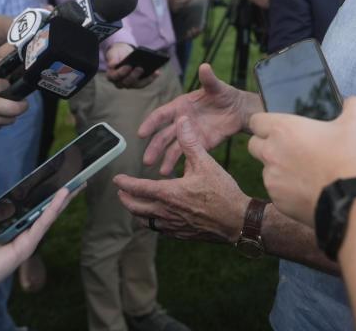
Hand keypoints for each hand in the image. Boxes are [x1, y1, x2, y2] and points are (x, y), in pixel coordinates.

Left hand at [0, 177, 73, 313]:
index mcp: (9, 223)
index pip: (28, 204)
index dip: (41, 191)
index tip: (53, 176)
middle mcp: (20, 231)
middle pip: (44, 209)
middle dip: (61, 195)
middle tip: (76, 178)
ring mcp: (25, 239)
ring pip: (48, 216)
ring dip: (63, 200)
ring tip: (77, 184)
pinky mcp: (26, 247)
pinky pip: (42, 225)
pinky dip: (52, 210)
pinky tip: (62, 197)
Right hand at [105, 42, 157, 88]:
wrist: (122, 54)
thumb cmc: (117, 54)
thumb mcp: (113, 53)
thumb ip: (112, 58)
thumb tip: (113, 64)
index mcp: (111, 76)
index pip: (116, 76)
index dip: (122, 72)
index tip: (129, 65)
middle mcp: (119, 83)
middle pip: (127, 82)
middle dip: (135, 75)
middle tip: (141, 67)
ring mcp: (129, 84)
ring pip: (138, 84)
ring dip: (147, 79)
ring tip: (154, 71)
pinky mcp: (137, 83)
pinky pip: (144, 83)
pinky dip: (151, 78)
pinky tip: (157, 72)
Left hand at [115, 116, 248, 242]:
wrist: (238, 221)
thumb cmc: (223, 192)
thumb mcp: (206, 162)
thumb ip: (190, 141)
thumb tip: (181, 120)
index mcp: (168, 193)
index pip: (138, 188)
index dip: (125, 183)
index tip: (117, 179)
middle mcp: (166, 211)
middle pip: (136, 208)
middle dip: (126, 199)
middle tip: (121, 192)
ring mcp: (173, 225)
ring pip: (146, 221)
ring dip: (137, 212)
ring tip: (136, 205)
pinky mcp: (182, 234)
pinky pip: (160, 230)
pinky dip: (153, 222)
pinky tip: (158, 218)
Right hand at [139, 63, 258, 174]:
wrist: (238, 110)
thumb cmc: (225, 94)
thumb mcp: (217, 87)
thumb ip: (209, 79)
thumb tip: (205, 66)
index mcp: (180, 106)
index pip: (161, 115)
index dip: (150, 124)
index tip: (141, 133)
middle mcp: (181, 122)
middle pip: (163, 135)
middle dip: (154, 147)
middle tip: (146, 160)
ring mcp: (189, 135)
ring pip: (173, 148)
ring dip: (166, 160)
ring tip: (162, 173)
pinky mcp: (199, 145)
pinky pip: (188, 155)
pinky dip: (181, 164)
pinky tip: (176, 174)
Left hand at [247, 97, 355, 226]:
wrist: (352, 201)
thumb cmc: (350, 159)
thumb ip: (353, 107)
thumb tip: (353, 102)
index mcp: (283, 130)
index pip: (256, 121)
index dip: (266, 123)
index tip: (279, 128)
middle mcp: (271, 153)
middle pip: (254, 145)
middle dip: (266, 145)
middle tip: (290, 148)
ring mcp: (272, 179)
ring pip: (266, 170)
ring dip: (278, 168)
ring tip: (304, 171)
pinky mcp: (278, 201)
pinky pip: (276, 191)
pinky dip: (288, 190)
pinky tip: (308, 189)